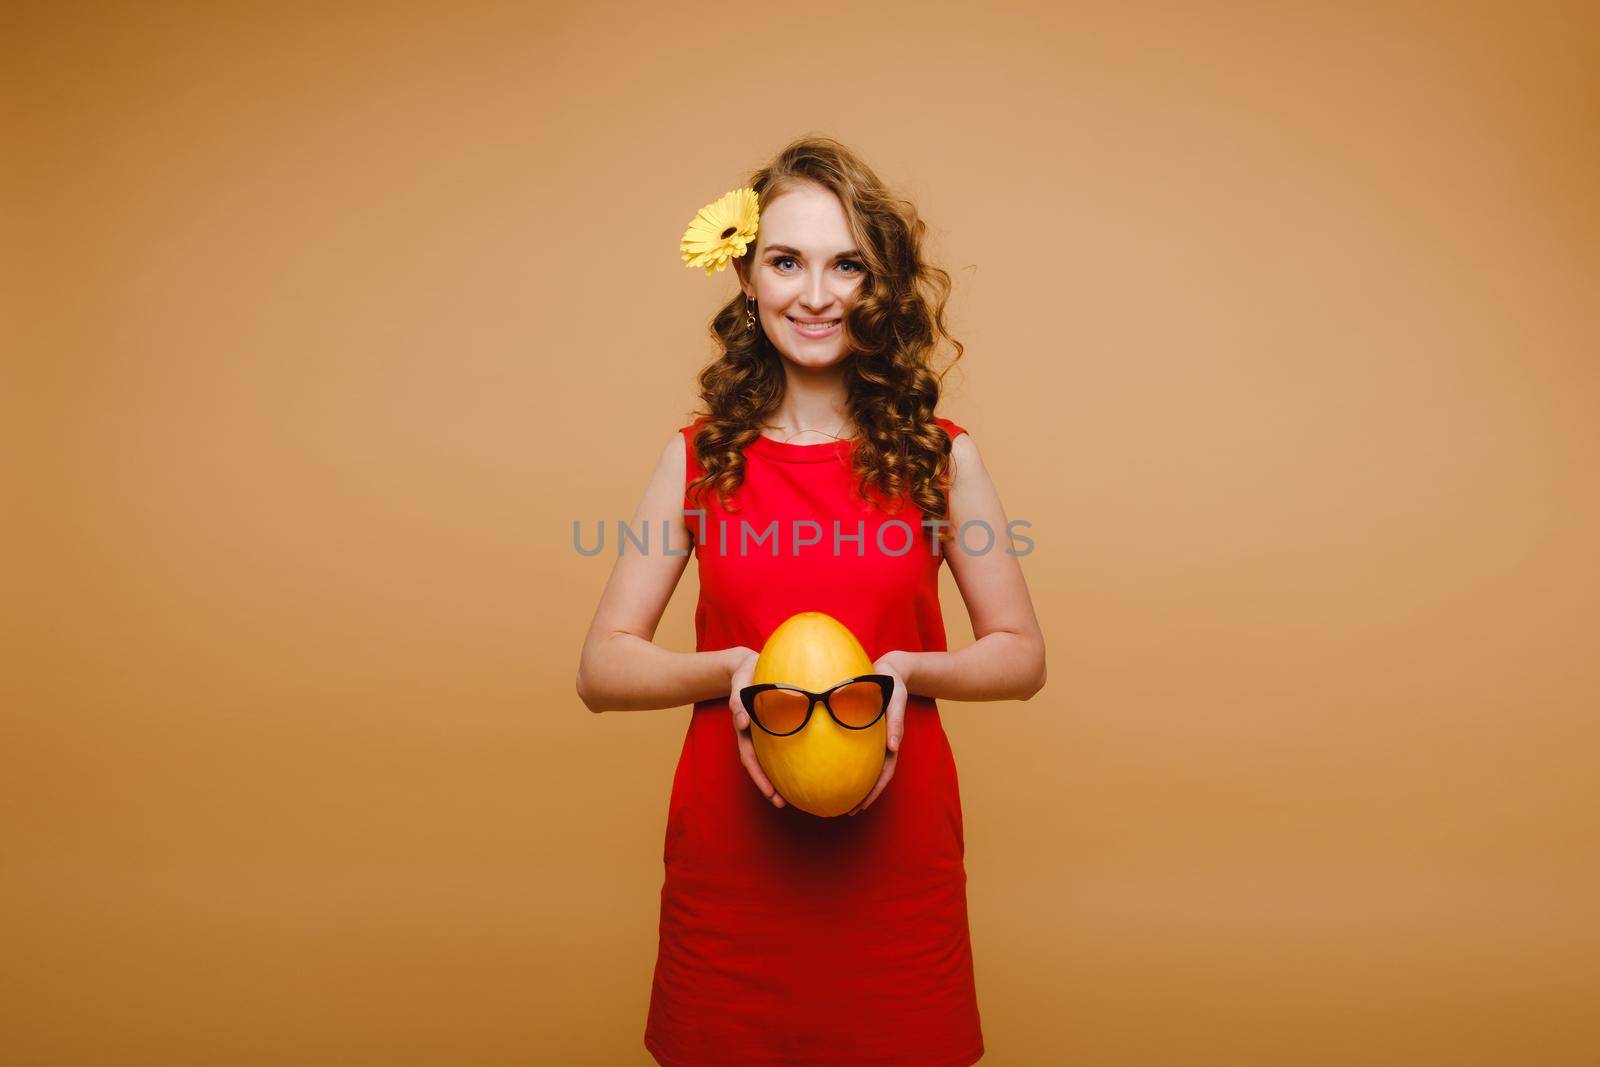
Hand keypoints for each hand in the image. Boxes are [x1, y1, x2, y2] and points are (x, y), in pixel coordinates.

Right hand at [727, 646, 784, 808]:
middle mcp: (753, 734)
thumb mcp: (740, 684)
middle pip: (760, 766)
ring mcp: (762, 731)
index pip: (751, 759)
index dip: (760, 778)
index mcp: (746, 729)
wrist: (748, 664)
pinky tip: (804, 766)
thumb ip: (738, 701)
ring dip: (777, 777)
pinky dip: (787, 759)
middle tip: (781, 804)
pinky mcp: (772, 725)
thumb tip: (742, 722)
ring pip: (769, 759)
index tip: (771, 795)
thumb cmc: (745, 674)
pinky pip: (779, 746)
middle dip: (768, 787)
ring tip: (791, 795)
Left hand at [847, 652, 909, 815]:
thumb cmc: (892, 683)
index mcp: (890, 739)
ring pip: (865, 768)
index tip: (862, 806)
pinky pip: (857, 753)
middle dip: (863, 796)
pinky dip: (850, 766)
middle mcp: (882, 744)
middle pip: (874, 776)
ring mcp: (874, 740)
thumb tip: (894, 747)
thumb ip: (897, 721)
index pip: (884, 773)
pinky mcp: (865, 732)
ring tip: (841, 800)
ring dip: (857, 785)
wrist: (889, 669)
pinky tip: (834, 770)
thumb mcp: (896, 698)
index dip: (874, 791)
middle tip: (848, 812)